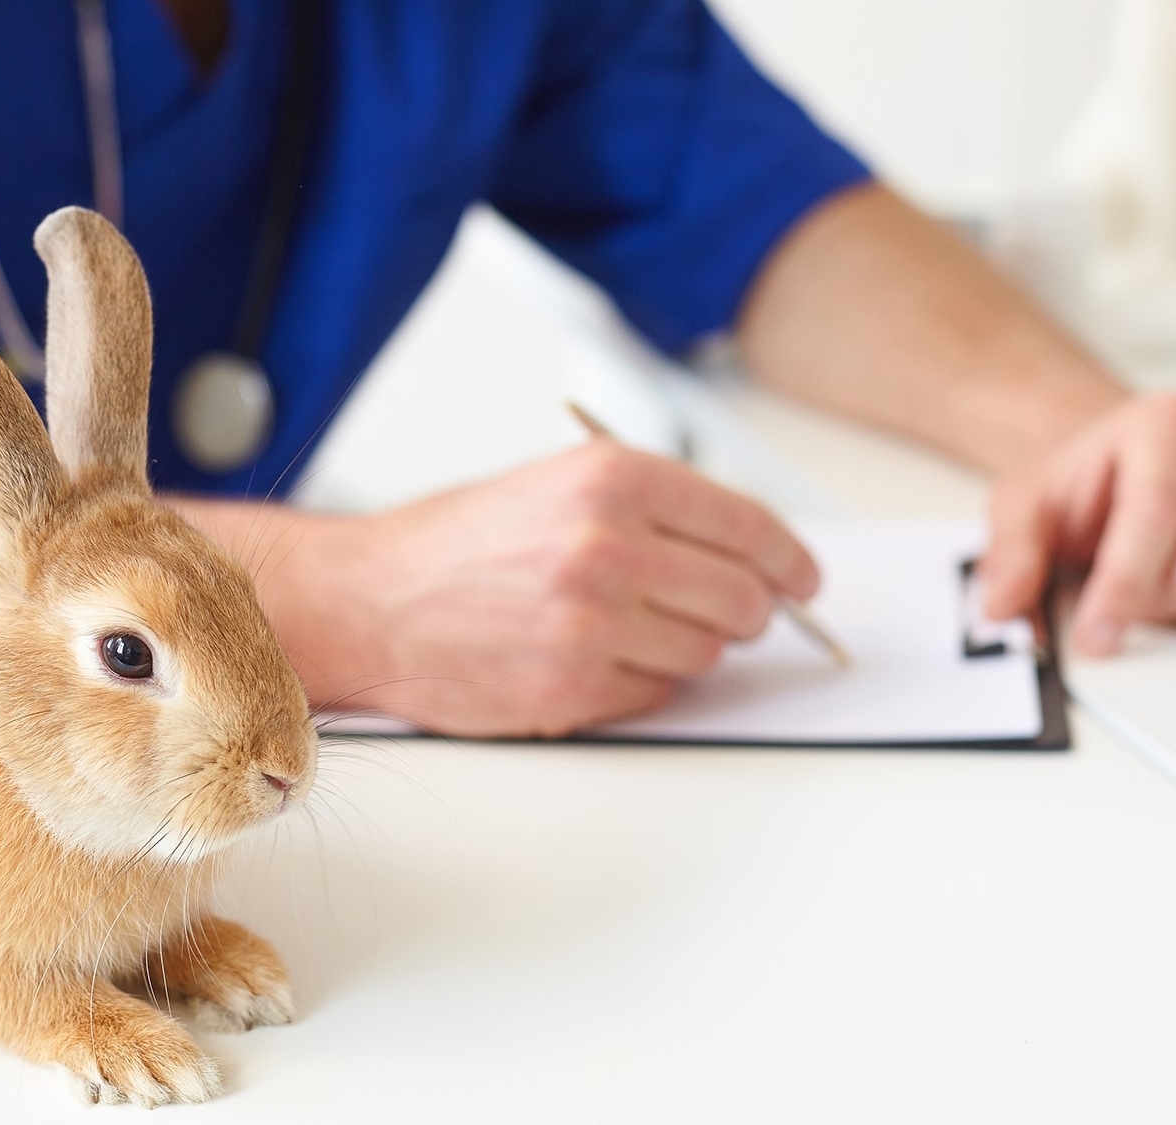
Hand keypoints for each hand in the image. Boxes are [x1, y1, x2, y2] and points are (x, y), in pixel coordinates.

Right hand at [316, 440, 819, 735]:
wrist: (371, 602)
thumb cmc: (457, 546)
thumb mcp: (558, 485)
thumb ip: (654, 509)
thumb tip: (750, 552)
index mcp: (611, 480)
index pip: (747, 526)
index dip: (789, 559)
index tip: (803, 578)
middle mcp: (608, 546)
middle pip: (742, 598)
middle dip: (744, 610)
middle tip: (725, 611)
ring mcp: (592, 623)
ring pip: (706, 653)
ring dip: (686, 648)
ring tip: (625, 628)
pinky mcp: (573, 687)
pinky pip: (657, 695)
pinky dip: (642, 682)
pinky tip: (593, 657)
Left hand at [980, 392, 1175, 655]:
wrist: (1122, 464)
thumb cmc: (1082, 483)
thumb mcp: (1024, 504)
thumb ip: (1010, 553)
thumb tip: (1002, 607)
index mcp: (1164, 422)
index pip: (1156, 516)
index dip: (1124, 588)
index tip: (1097, 637)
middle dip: (1149, 604)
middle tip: (1115, 591)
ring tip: (1157, 576)